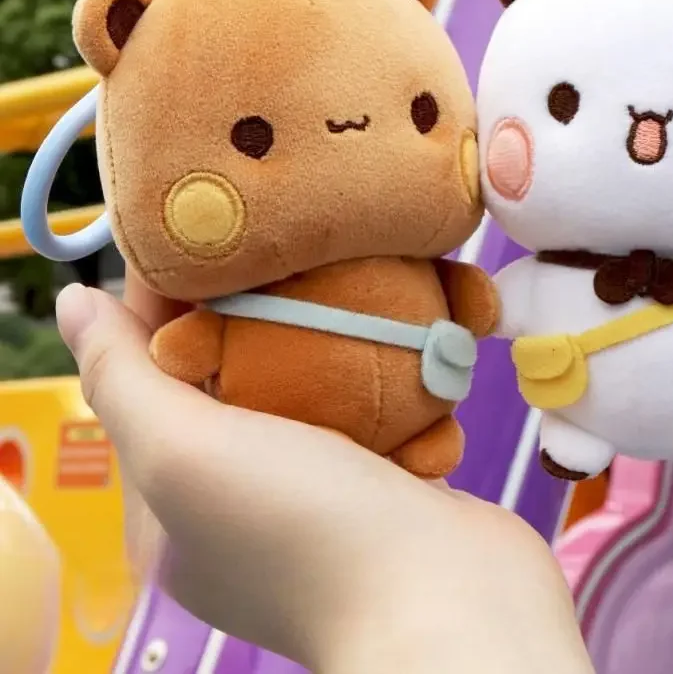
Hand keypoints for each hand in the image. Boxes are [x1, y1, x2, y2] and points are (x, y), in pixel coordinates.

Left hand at [55, 278, 592, 673]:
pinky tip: (391, 307)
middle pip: (231, 373)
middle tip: (273, 228)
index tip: (192, 224)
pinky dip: (378, 357)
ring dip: (321, 323)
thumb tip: (68, 303)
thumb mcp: (185, 454)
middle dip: (248, 303)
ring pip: (308, 382)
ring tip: (336, 253)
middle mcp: (243, 499)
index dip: (158, 302)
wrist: (452, 600)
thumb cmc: (305, 532)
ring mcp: (321, 489)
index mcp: (175, 505)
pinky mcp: (387, 474)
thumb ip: (122, 377)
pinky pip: (371, 399)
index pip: (148, 379)